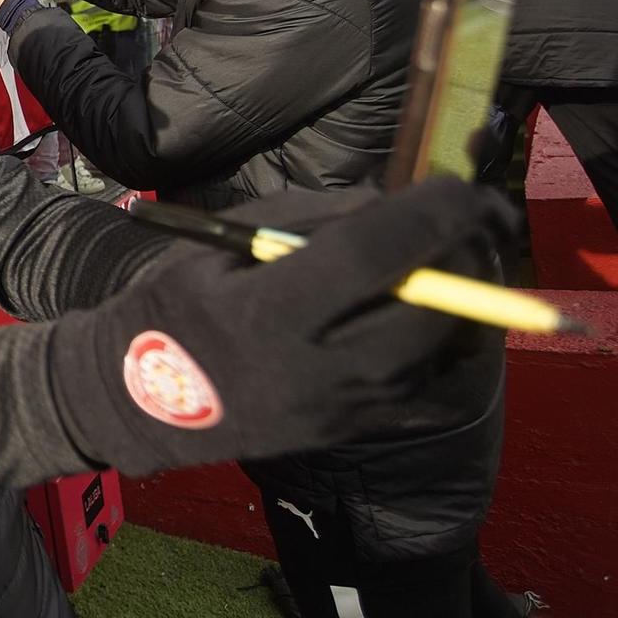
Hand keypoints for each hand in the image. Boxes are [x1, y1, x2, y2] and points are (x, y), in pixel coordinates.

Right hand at [55, 178, 516, 475]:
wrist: (146, 405)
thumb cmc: (175, 308)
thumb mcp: (219, 246)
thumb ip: (304, 218)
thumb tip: (391, 203)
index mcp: (266, 313)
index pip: (371, 256)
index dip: (429, 214)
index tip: (458, 185)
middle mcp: (317, 369)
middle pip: (432, 307)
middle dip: (468, 251)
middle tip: (470, 218)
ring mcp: (346, 409)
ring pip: (448, 348)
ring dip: (471, 295)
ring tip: (455, 258)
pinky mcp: (361, 431)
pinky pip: (443, 389)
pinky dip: (459, 348)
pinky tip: (443, 317)